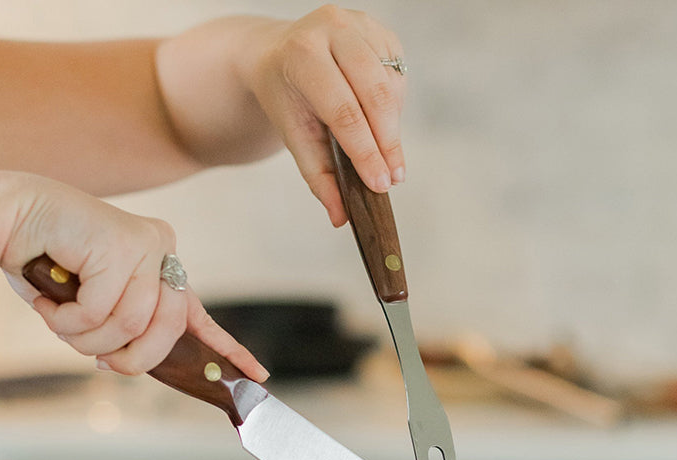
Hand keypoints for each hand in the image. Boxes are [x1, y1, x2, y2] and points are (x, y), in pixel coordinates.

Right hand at [0, 174, 267, 378]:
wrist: (3, 217)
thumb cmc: (44, 263)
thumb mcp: (93, 305)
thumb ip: (121, 330)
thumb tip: (126, 364)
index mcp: (160, 268)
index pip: (199, 315)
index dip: (229, 349)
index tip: (259, 376)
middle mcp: (163, 252)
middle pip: (166, 331)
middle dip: (130, 358)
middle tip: (102, 362)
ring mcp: (148, 244)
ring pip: (132, 324)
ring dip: (87, 337)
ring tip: (59, 316)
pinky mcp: (124, 242)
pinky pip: (101, 310)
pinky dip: (69, 317)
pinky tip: (50, 298)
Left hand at [243, 6, 406, 225]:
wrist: (279, 55)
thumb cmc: (289, 99)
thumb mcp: (295, 138)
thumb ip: (319, 178)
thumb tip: (341, 217)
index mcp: (303, 55)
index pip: (343, 111)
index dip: (366, 151)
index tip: (381, 184)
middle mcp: (331, 29)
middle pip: (375, 95)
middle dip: (388, 143)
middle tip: (394, 177)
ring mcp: (358, 24)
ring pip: (391, 86)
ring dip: (392, 126)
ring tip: (382, 149)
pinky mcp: (379, 29)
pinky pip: (398, 76)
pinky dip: (394, 105)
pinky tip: (378, 116)